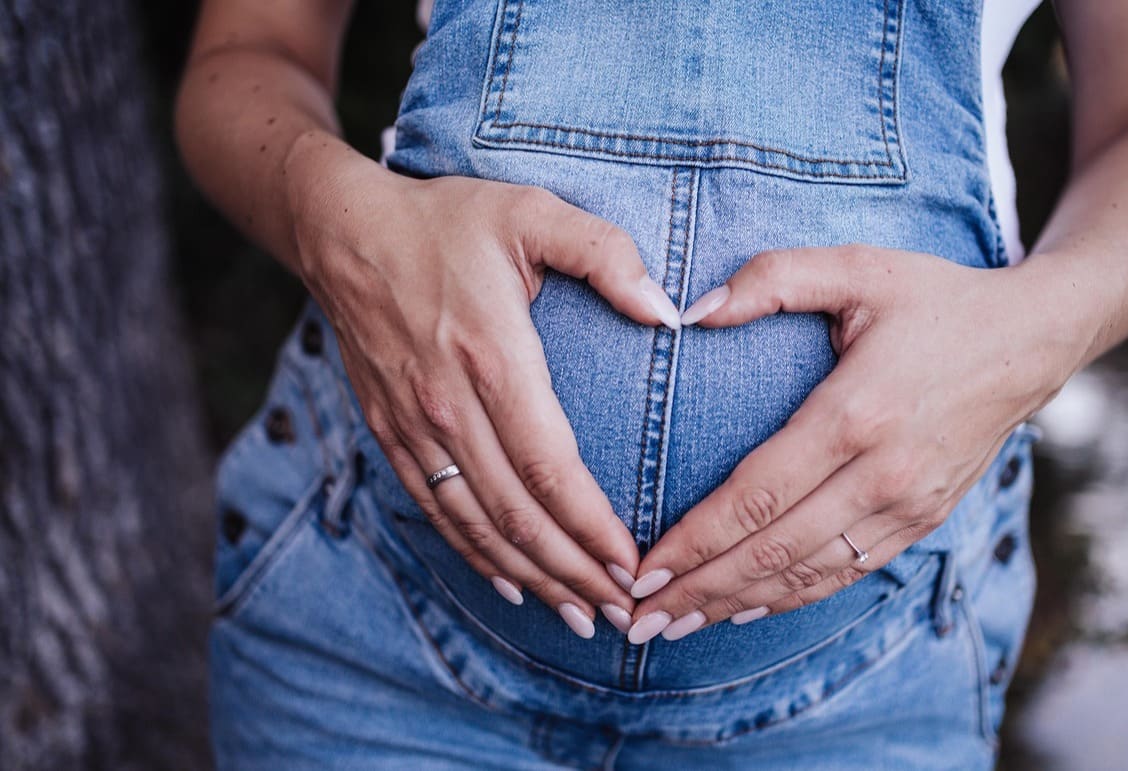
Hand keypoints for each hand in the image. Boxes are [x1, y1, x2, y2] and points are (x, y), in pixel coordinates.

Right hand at [286, 145, 682, 637]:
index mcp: (492, 356)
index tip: (632, 564)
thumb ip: (605, 255)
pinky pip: (437, 510)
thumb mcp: (532, 213)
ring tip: (578, 615)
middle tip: (621, 613)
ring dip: (531, 577)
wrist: (342, 231)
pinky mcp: (391, 433)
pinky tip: (510, 583)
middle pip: (516, 513)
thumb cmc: (447, 219)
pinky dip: (474, 555)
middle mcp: (449, 405)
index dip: (591, 527)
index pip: (549, 467)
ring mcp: (415, 426)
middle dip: (572, 572)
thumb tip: (667, 311)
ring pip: (476, 525)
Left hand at [624, 244, 1076, 642]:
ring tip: (672, 627)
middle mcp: (883, 474)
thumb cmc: (937, 300)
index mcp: (856, 413)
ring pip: (807, 575)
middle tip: (636, 618)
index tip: (641, 569)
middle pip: (773, 551)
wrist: (1033, 342)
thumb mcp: (858, 268)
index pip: (757, 495)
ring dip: (735, 605)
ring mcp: (908, 506)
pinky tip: (743, 609)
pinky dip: (790, 599)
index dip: (695, 541)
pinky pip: (846, 574)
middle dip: (698, 589)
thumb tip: (691, 312)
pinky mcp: (923, 521)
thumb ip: (772, 279)